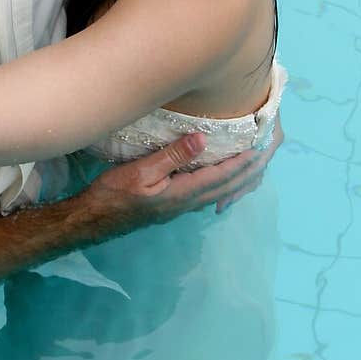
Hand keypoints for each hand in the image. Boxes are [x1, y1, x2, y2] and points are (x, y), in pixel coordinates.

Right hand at [82, 113, 282, 233]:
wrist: (94, 220)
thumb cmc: (113, 193)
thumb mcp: (140, 171)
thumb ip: (172, 156)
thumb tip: (203, 139)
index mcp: (182, 193)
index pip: (221, 176)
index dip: (242, 162)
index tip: (260, 148)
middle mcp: (186, 203)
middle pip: (226, 188)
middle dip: (248, 172)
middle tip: (266, 156)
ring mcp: (179, 207)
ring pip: (218, 193)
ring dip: (238, 180)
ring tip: (253, 168)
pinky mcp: (172, 206)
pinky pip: (207, 194)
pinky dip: (222, 185)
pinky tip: (221, 181)